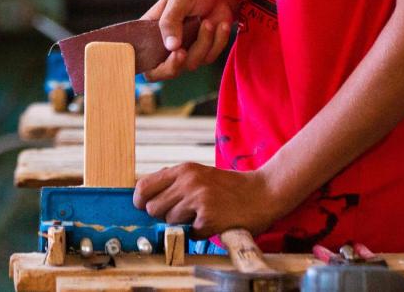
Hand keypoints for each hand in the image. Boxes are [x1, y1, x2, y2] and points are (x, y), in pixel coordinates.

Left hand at [133, 162, 282, 238]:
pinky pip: (190, 233)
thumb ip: (175, 182)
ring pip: (170, 222)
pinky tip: (214, 221)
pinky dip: (200, 232)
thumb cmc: (229, 187)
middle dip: (163, 216)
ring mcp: (198, 200)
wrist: (263, 192)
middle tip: (182, 214)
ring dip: (183, 224)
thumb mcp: (199, 174)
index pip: (143, 186)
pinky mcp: (208, 218)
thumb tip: (145, 197)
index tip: (146, 208)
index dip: (141, 201)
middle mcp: (188, 182)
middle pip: (152, 208)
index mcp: (183, 169)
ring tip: (202, 215)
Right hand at [142, 0, 238, 80]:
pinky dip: (217, 41)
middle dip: (174, 65)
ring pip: (190, 64)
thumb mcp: (179, 0)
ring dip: (202, 43)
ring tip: (208, 22)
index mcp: (150, 32)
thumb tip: (170, 47)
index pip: (141, 57)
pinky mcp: (204, 53)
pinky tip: (221, 25)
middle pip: (163, 72)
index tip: (165, 54)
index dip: (147, 65)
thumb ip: (170, 22)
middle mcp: (165, 46)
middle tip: (182, 52)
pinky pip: (210, 57)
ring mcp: (185, 51)